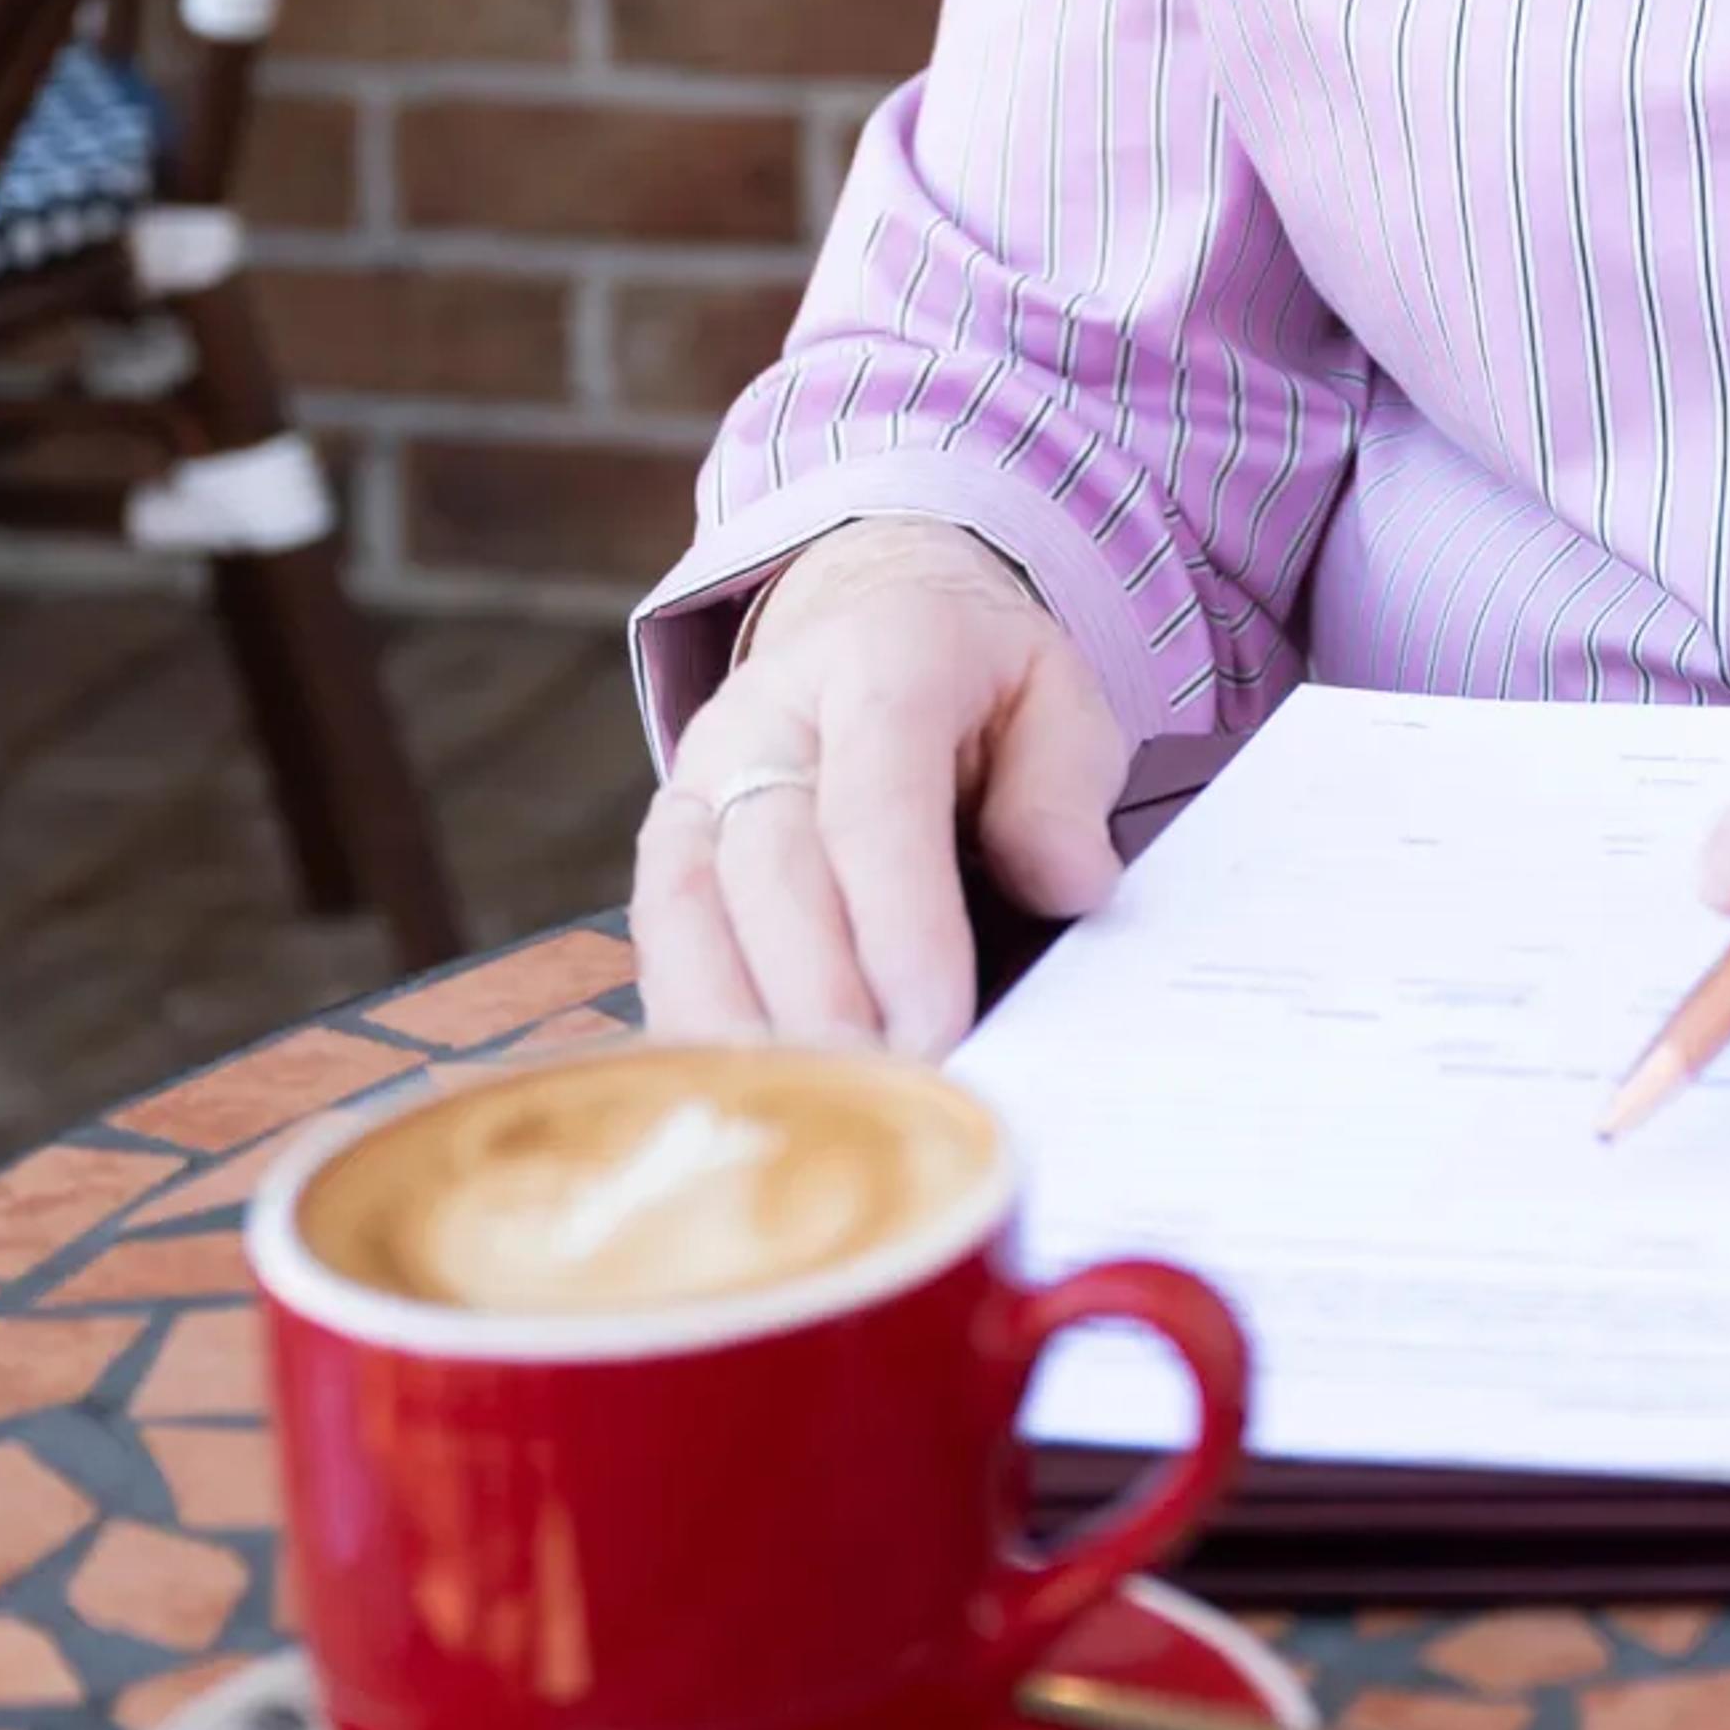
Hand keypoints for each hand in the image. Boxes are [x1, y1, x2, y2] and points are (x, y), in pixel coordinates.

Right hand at [633, 519, 1125, 1058]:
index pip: (877, 799)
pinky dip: (693, 1020)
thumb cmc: (978, 681)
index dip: (900, 921)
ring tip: (803, 1113)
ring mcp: (700, 774)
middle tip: (873, 1093)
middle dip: (819, 995)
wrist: (874, 616)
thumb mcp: (1057, 695)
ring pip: (688, 906)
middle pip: (771, 864)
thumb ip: (1065, 784)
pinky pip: (659, 938)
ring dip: (739, 1022)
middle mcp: (768, 712)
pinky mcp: (666, 838)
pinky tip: (743, 1093)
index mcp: (882, 657)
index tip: (934, 1025)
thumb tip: (1070, 883)